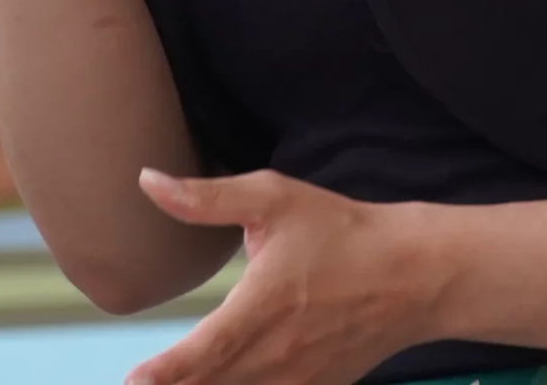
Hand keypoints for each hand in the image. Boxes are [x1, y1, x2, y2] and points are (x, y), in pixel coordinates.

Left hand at [126, 169, 441, 384]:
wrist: (412, 275)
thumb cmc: (340, 231)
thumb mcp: (274, 198)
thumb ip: (206, 197)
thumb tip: (148, 181)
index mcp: (263, 306)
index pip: (202, 352)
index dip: (164, 373)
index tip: (134, 381)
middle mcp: (277, 354)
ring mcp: (298, 381)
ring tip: (172, 384)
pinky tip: (217, 382)